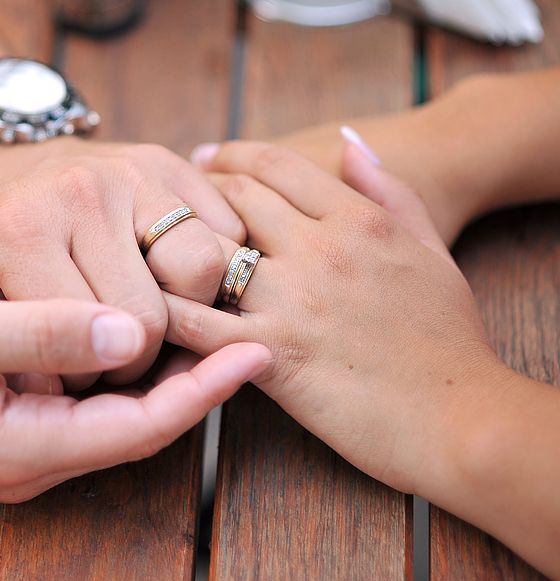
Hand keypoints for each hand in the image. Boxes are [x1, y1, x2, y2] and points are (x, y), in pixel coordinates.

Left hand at [0, 137, 246, 388]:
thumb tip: (60, 398)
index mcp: (22, 231)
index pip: (97, 340)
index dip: (92, 378)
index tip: (72, 374)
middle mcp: (83, 192)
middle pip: (154, 314)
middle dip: (140, 358)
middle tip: (111, 354)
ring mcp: (133, 171)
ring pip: (206, 268)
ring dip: (188, 310)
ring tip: (148, 317)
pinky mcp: (169, 162)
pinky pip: (228, 231)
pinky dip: (212, 267)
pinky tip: (171, 280)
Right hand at [0, 277, 269, 501]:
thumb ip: (37, 334)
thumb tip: (125, 333)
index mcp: (18, 448)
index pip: (137, 429)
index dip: (202, 393)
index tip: (253, 352)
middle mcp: (30, 458)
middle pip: (138, 429)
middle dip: (197, 386)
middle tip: (250, 332)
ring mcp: (21, 446)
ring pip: (117, 418)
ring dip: (166, 378)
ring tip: (214, 329)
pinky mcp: (13, 422)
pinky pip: (88, 404)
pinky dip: (125, 372)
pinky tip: (144, 332)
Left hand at [166, 140, 509, 496]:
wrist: (461, 417)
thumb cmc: (449, 338)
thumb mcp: (432, 248)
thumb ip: (391, 190)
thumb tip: (350, 141)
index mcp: (359, 219)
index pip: (275, 165)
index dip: (232, 155)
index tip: (205, 159)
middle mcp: (321, 249)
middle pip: (235, 199)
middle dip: (195, 193)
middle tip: (166, 201)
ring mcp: (294, 301)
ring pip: (209, 251)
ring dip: (172, 246)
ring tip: (145, 247)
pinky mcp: (273, 353)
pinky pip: (201, 325)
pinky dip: (166, 312)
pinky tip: (141, 306)